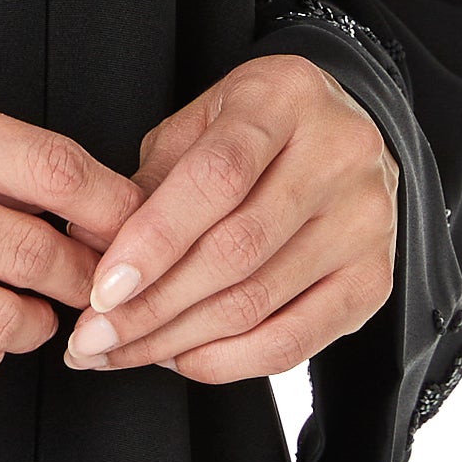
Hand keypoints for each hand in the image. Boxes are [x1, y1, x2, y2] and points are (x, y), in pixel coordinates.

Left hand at [64, 55, 396, 381]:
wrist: (344, 136)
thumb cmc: (254, 131)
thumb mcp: (197, 125)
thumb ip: (147, 181)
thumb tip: (87, 246)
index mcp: (285, 99)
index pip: (217, 178)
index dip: (154, 240)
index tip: (102, 290)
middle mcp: (339, 157)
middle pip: (235, 251)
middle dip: (150, 307)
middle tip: (91, 339)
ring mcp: (366, 222)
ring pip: (258, 304)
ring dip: (176, 342)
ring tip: (120, 352)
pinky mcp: (374, 280)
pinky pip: (294, 342)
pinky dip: (227, 362)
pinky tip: (180, 358)